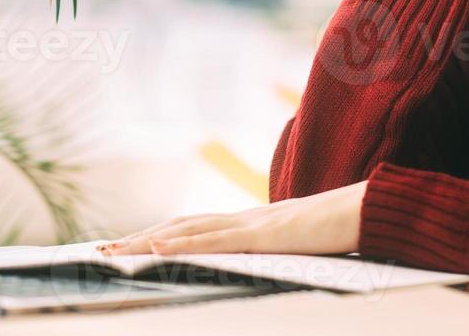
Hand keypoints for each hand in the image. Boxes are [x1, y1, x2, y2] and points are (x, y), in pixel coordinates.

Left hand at [95, 181, 367, 256]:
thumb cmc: (341, 229)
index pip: (196, 228)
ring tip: (114, 253)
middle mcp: (244, 219)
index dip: (160, 236)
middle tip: (102, 251)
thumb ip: (278, 251)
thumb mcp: (302, 246)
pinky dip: (179, 246)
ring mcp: (251, 224)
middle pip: (181, 227)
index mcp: (252, 224)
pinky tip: (154, 251)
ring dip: (146, 241)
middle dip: (139, 239)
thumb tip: (268, 259)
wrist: (367, 209)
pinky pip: (212, 242)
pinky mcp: (261, 235)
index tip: (129, 246)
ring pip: (187, 232)